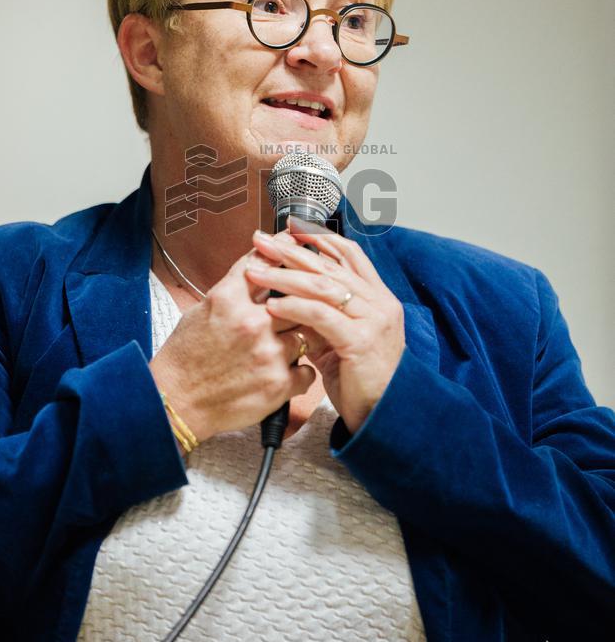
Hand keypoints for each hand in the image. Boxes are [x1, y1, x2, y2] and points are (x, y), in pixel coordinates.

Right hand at [149, 242, 319, 443]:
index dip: (282, 249)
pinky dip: (300, 371)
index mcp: (228, 299)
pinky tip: (287, 371)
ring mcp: (268, 354)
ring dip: (304, 336)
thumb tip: (258, 273)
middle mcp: (251, 323)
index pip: (264, 263)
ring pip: (310, 332)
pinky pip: (308, 371)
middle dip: (301, 299)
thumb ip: (233, 291)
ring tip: (294, 342)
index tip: (293, 243)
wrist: (174, 403)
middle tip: (304, 302)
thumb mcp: (201, 311)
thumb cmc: (185, 359)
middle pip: (297, 296)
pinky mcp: (278, 384)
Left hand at [244, 218, 405, 434]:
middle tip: (261, 240)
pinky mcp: (360, 340)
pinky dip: (294, 307)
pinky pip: (321, 315)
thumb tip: (289, 299)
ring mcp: (373, 320)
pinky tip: (272, 305)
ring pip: (323, 286)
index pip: (349, 254)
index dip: (319, 237)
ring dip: (285, 275)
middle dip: (291, 250)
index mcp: (377, 297)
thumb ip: (322, 318)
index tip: (290, 226)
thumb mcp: (341, 340)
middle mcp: (379, 303)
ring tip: (256, 270)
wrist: (385, 415)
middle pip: (330, 265)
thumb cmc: (362, 380)